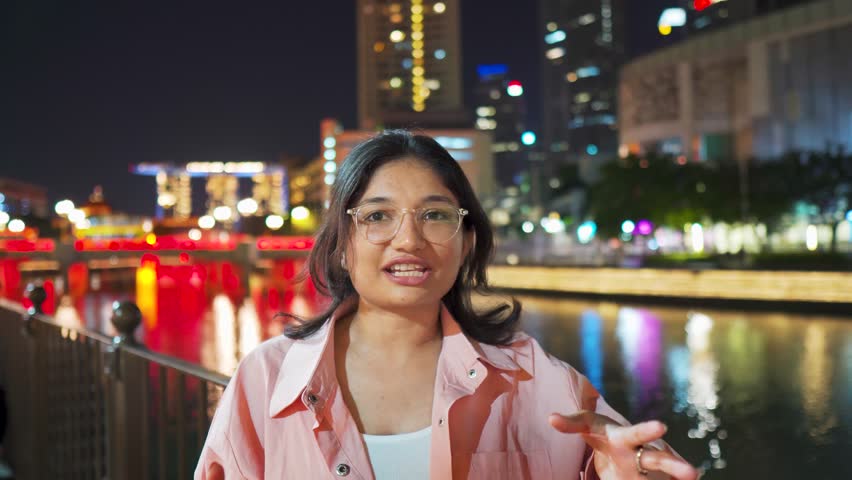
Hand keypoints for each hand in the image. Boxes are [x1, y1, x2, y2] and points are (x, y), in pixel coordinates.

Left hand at [549, 411, 698, 479]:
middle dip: (671, 465)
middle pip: (656, 458)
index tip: (662, 427)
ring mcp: (647, 468)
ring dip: (678, 476)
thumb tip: (550, 418)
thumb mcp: (586, 425)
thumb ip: (570, 423)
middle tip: (691, 473)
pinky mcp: (648, 478)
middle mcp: (640, 453)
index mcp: (623, 438)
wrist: (618, 445)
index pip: (634, 433)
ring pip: (663, 475)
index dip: (647, 431)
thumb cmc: (601, 432)